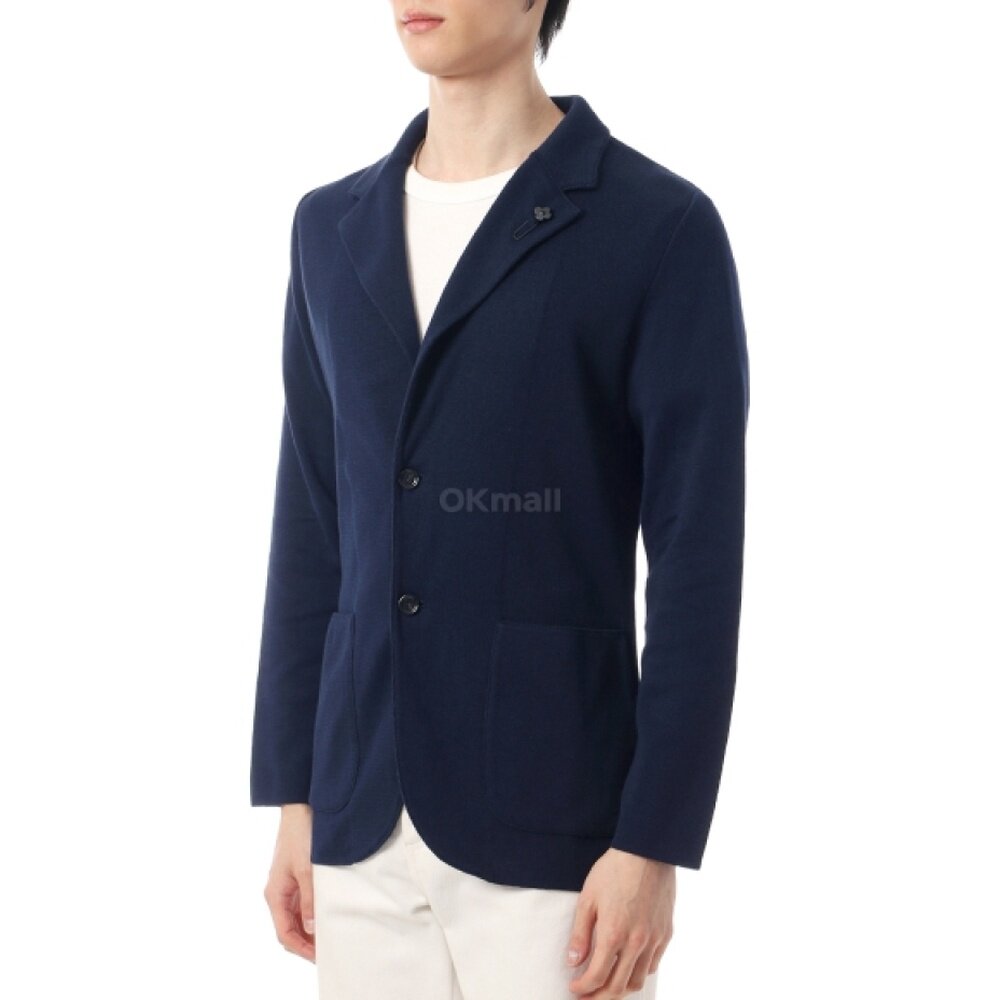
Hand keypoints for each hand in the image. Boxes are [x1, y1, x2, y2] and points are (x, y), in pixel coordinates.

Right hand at [262, 804, 315, 961]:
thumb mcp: (307, 869)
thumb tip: (311, 927)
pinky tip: (326, 917)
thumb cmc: (301, 835)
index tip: (319, 956)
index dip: (301, 948)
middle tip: (327, 951)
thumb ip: (309, 899)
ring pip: (295, 917)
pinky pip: (301, 904)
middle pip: (289, 928)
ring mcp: (287, 886)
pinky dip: (311, 914)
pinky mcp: (295, 877)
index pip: (285, 932)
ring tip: (329, 937)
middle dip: (306, 943)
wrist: (300, 808)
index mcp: (275, 894)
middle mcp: (278, 893)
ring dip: (309, 929)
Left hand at [565, 846, 675, 997]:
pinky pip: (653, 965)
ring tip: (607, 985)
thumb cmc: (614, 870)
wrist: (647, 851)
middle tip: (587, 996)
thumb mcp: (588, 899)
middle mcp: (636, 943)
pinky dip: (639, 972)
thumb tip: (573, 962)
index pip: (596, 977)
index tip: (574, 988)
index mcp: (613, 935)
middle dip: (599, 998)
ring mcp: (654, 940)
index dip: (583, 988)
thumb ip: (580, 934)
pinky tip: (628, 967)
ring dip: (620, 989)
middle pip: (618, 988)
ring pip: (638, 981)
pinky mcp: (666, 933)